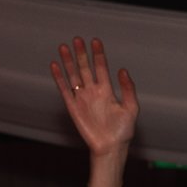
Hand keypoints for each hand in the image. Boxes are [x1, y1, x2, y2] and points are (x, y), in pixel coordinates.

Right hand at [52, 36, 138, 158]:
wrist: (110, 148)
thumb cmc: (123, 131)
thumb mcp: (131, 108)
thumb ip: (128, 89)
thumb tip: (123, 70)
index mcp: (107, 90)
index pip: (101, 68)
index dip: (98, 54)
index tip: (95, 41)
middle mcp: (93, 92)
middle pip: (85, 68)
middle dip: (81, 54)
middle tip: (77, 39)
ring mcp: (82, 99)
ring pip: (73, 76)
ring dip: (68, 62)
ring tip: (64, 46)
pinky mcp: (73, 107)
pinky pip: (64, 90)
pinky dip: (59, 78)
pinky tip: (55, 65)